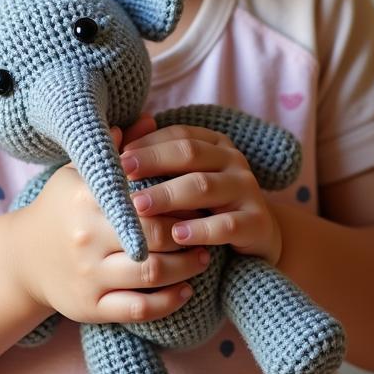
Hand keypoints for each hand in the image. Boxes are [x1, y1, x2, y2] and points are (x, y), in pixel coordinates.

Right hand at [11, 117, 209, 324]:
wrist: (22, 256)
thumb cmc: (60, 207)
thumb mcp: (78, 172)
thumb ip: (114, 149)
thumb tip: (150, 119)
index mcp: (86, 197)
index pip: (144, 194)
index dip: (177, 195)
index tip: (197, 194)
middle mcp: (87, 236)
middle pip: (154, 234)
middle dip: (188, 232)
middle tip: (206, 227)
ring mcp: (89, 274)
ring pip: (152, 273)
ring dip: (187, 267)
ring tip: (202, 256)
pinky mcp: (91, 306)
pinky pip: (139, 309)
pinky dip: (169, 302)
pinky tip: (186, 290)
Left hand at [119, 120, 282, 265]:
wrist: (256, 239)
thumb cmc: (206, 206)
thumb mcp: (183, 180)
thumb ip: (155, 160)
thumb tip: (116, 136)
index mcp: (215, 143)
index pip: (179, 134)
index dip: (148, 143)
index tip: (118, 157)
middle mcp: (233, 160)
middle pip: (189, 154)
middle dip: (152, 162)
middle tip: (121, 175)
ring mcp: (248, 190)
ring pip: (204, 186)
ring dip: (168, 195)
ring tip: (139, 206)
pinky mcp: (257, 222)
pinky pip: (227, 224)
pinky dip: (201, 229)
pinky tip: (177, 235)